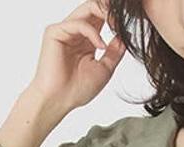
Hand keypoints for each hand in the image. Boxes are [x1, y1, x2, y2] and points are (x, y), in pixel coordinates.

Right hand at [28, 0, 125, 116]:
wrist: (60, 100)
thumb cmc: (78, 89)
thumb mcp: (105, 69)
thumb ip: (115, 52)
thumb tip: (125, 37)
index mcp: (86, 39)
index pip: (100, 17)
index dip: (115, 17)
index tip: (129, 24)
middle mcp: (75, 32)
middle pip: (93, 8)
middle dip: (110, 10)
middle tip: (123, 19)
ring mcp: (64, 30)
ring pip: (86, 9)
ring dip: (105, 14)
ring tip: (117, 27)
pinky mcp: (54, 32)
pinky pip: (78, 24)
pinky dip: (93, 33)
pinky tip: (101, 46)